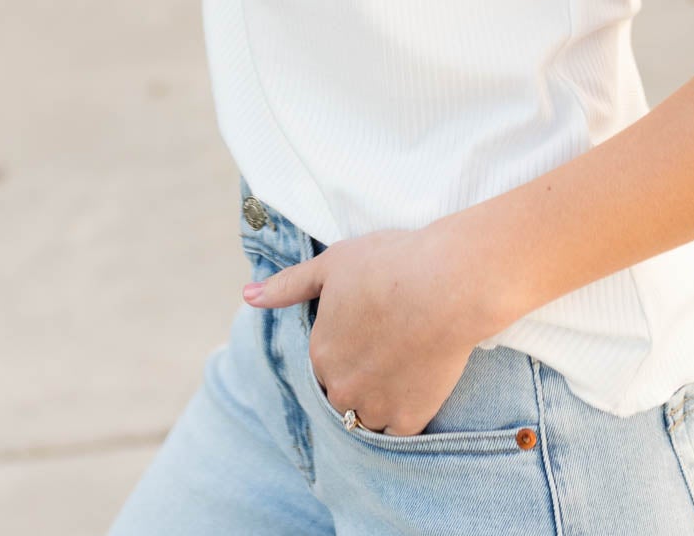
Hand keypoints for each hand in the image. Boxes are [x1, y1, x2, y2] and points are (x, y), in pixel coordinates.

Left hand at [242, 222, 476, 436]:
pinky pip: (400, 431)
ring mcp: (375, 406)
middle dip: (363, 377)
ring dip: (383, 399)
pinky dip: (407, 413)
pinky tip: (420, 384)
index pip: (326, 365)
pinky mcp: (409, 420)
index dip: (349, 347)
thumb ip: (289, 285)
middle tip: (393, 346)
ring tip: (408, 364)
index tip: (372, 329)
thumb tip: (247, 295)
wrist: (446, 285)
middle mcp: (340, 387)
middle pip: (345, 394)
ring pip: (371, 415)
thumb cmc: (390, 265)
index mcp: (320, 352)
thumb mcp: (333, 263)